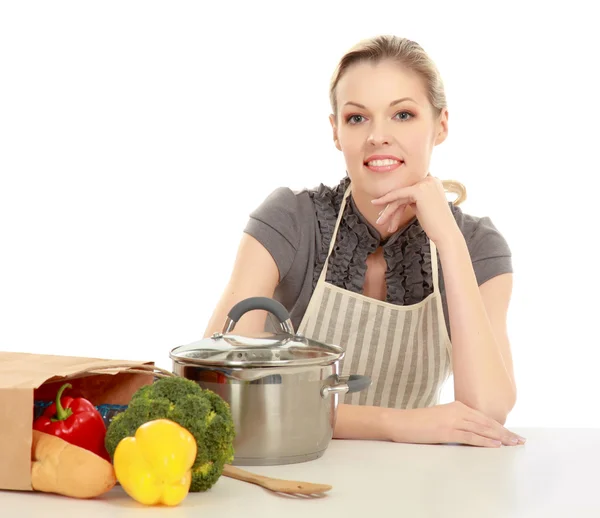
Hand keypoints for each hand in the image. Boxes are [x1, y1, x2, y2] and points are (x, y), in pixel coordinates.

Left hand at [371, 175, 459, 246]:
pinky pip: (398, 195)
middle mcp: (430, 179)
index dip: (397, 197)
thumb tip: (398, 198)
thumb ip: (413, 199)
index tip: (384, 207)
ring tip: (379, 221)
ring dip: (388, 209)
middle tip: (381, 218)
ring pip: (400, 195)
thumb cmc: (435, 224)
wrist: (446, 233)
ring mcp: (426, 183)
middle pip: (404, 191)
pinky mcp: (419, 190)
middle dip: (391, 205)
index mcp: (433, 182)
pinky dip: (387, 200)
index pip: (409, 187)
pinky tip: (376, 203)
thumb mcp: (422, 207)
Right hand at [386, 401, 525, 447]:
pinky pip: (471, 437)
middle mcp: (458, 411)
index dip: (500, 427)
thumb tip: (472, 433)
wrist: (400, 422)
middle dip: (506, 432)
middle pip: (487, 423)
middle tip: (520, 441)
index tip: (513, 434)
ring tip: (513, 444)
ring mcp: (453, 420)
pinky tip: (496, 445)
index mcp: (458, 406)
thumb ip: (457, 422)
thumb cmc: (419, 423)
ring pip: (482, 429)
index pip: (484, 417)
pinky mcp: (447, 431)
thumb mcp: (441, 418)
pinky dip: (485, 441)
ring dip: (500, 437)